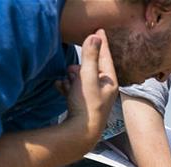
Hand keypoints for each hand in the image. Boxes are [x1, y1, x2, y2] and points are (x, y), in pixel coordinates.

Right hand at [63, 30, 117, 147]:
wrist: (80, 132)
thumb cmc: (86, 105)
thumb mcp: (87, 77)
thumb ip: (90, 57)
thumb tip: (95, 37)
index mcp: (110, 82)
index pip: (106, 57)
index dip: (101, 43)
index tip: (99, 30)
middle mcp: (105, 89)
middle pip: (92, 68)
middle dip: (80, 66)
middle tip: (73, 70)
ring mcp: (94, 97)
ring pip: (81, 78)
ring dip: (71, 76)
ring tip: (67, 81)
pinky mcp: (84, 104)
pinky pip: (74, 89)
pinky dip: (67, 86)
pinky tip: (60, 88)